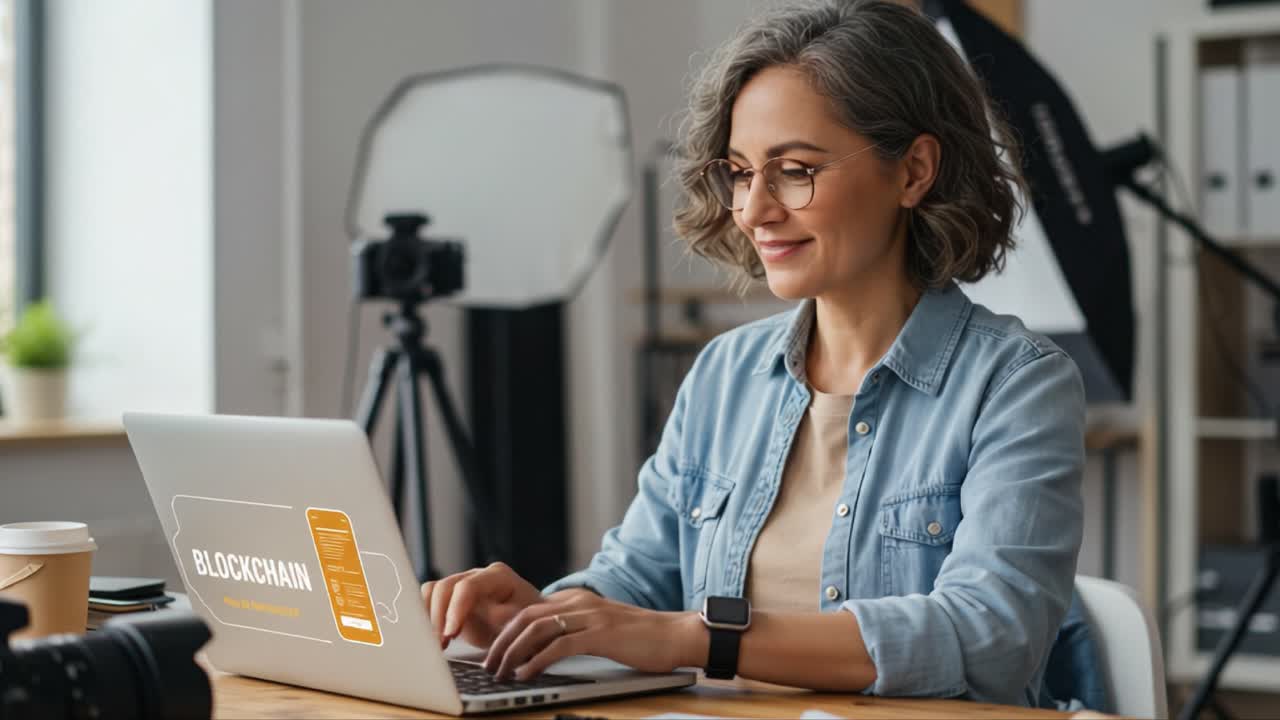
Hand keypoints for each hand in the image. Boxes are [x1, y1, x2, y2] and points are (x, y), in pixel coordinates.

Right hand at [420, 562, 543, 649]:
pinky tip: (432, 637)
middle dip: (438, 616)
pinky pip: (429, 601)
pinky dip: (426, 618)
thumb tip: (486, 614)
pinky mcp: (451, 599)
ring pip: (432, 591)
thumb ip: (502, 616)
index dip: (455, 609)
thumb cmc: (526, 622)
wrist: (528, 625)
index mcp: (497, 576)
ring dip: (428, 617)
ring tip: (435, 642)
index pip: (468, 586)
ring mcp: (461, 585)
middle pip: (445, 586)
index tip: (451, 634)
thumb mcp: (520, 622)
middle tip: (440, 643)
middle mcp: (476, 575)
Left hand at [482, 593, 706, 681]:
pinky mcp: (601, 634)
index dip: (505, 632)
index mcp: (577, 599)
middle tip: (487, 666)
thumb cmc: (641, 638)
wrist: (677, 635)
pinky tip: (526, 674)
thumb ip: (574, 631)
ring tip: (501, 673)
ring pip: (537, 629)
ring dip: (512, 652)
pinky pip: (560, 646)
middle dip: (501, 642)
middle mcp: (579, 601)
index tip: (491, 654)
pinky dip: (537, 661)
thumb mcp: (601, 628)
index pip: (529, 610)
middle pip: (525, 617)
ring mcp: (590, 616)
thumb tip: (544, 649)